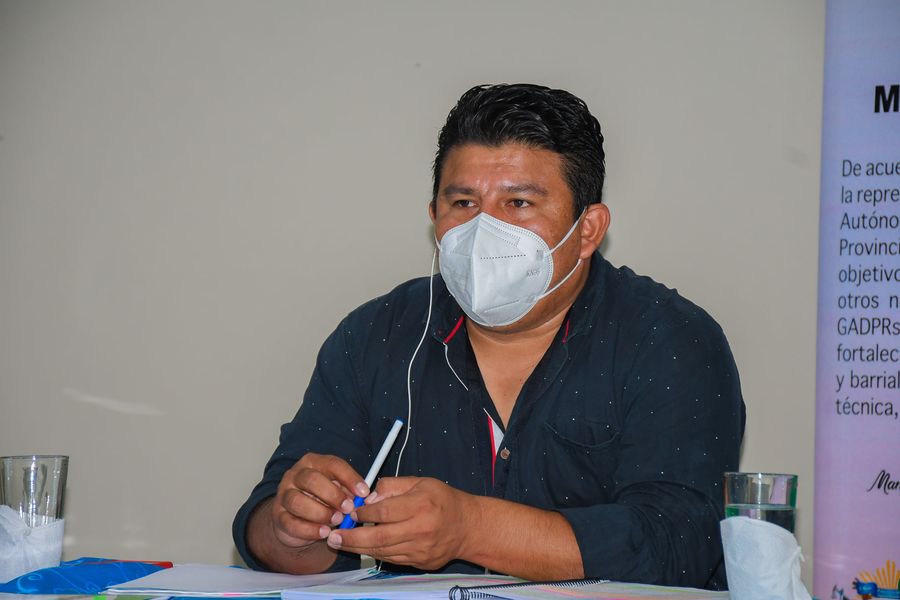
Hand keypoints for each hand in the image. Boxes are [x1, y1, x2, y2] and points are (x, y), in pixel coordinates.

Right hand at [271, 453, 368, 550]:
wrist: (295, 518)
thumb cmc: (321, 499)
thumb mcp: (337, 490)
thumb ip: (348, 491)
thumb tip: (363, 498)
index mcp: (314, 463)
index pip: (332, 464)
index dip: (350, 478)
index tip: (364, 493)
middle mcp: (296, 475)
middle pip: (311, 480)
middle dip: (333, 495)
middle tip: (348, 508)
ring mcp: (284, 495)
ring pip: (298, 501)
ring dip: (320, 513)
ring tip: (336, 521)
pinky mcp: (278, 516)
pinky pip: (291, 523)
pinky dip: (310, 530)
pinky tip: (324, 533)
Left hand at [325, 477, 477, 570]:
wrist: (468, 527)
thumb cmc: (443, 499)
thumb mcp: (420, 482)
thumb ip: (393, 485)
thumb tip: (369, 496)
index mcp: (421, 505)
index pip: (384, 511)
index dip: (363, 513)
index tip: (350, 512)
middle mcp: (421, 529)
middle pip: (379, 537)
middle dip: (352, 538)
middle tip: (333, 536)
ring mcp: (421, 549)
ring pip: (383, 551)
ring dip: (360, 548)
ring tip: (342, 543)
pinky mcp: (420, 562)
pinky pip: (392, 559)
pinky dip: (375, 553)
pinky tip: (364, 547)